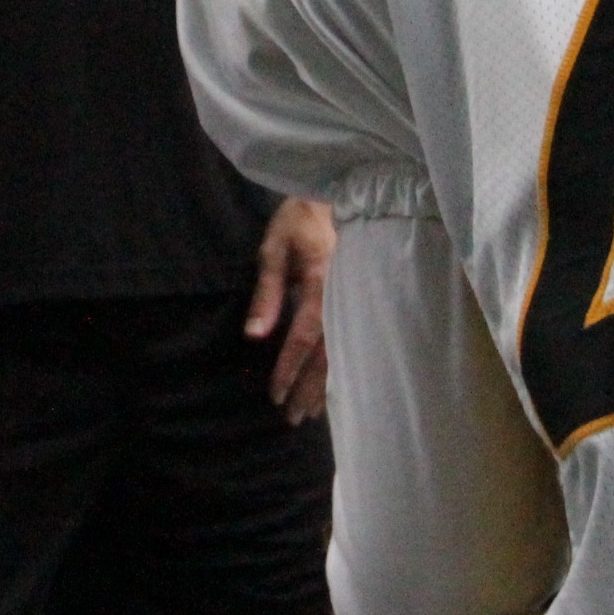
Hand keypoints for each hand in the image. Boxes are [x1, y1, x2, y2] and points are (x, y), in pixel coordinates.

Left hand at [248, 197, 334, 423]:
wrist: (334, 197)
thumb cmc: (297, 221)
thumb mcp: (273, 249)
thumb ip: (266, 292)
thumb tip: (255, 335)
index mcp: (320, 283)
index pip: (303, 337)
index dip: (289, 368)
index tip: (275, 395)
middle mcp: (341, 296)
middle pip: (326, 354)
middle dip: (308, 389)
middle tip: (291, 417)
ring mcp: (355, 299)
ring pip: (343, 351)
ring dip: (325, 385)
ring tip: (310, 413)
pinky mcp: (359, 300)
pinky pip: (351, 340)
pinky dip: (340, 367)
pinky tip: (332, 387)